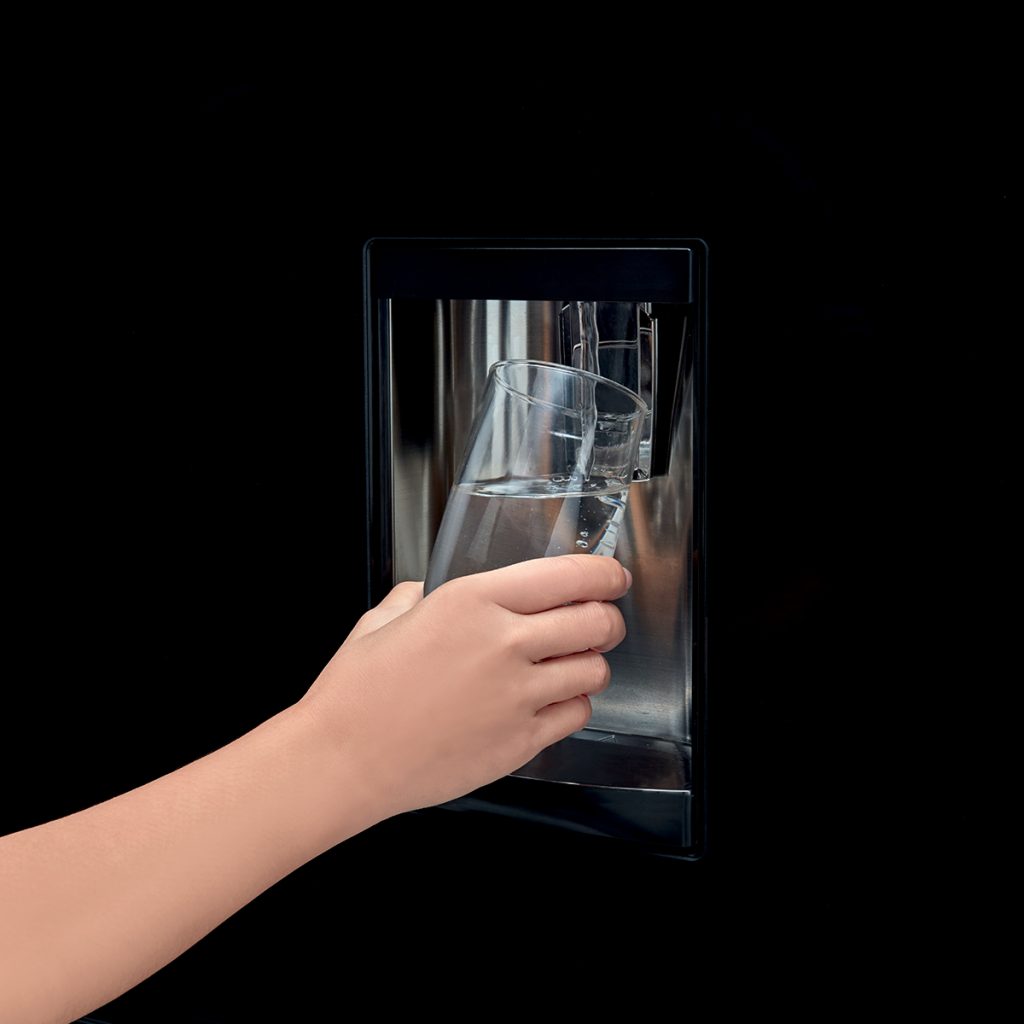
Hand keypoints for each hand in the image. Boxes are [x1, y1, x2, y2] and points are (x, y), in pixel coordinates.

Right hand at [300, 554, 630, 816]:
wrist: (342, 761)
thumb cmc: (356, 693)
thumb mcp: (383, 621)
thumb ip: (415, 597)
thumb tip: (424, 593)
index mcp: (472, 601)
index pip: (570, 576)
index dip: (605, 575)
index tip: (612, 577)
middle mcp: (504, 643)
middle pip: (596, 622)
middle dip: (607, 619)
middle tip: (602, 621)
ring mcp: (517, 696)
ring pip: (594, 670)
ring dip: (591, 663)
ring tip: (573, 664)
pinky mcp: (520, 742)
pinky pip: (576, 715)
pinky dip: (574, 704)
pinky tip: (553, 701)